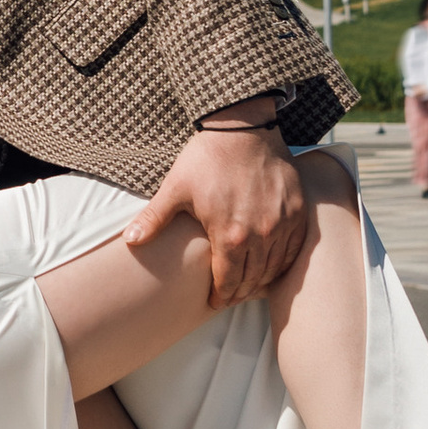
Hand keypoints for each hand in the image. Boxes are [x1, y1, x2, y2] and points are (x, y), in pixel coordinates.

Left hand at [123, 103, 304, 306]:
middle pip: (252, 279)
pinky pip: (293, 248)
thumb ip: (154, 219)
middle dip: (239, 293)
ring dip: (261, 280)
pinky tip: (272, 266)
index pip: (228, 281)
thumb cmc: (206, 158)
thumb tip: (129, 242)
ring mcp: (283, 223)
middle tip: (231, 299)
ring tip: (249, 286)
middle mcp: (261, 235)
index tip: (216, 302)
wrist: (243, 127)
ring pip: (274, 267)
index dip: (221, 296)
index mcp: (230, 235)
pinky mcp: (298, 211)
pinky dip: (282, 262)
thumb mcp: (175, 189)